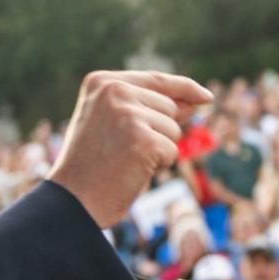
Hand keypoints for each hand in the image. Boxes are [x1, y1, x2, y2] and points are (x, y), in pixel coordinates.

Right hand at [48, 71, 211, 227]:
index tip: (206, 97)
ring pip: (173, 129)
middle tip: (124, 150)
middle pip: (169, 107)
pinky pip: (171, 150)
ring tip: (125, 160)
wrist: (72, 200)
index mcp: (101, 82)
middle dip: (159, 132)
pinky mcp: (142, 139)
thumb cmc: (91, 165)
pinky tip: (132, 171)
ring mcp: (128, 114)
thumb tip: (196, 101)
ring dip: (158, 149)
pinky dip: (158, 165)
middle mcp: (114, 91)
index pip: (155, 79)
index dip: (184, 88)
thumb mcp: (113, 123)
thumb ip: (148, 107)